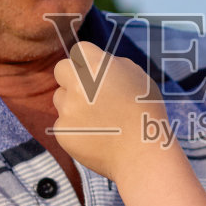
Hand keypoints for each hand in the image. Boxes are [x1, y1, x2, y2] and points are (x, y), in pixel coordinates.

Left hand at [51, 41, 170, 178]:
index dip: (88, 62)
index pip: (80, 50)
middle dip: (71, 78)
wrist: (141, 154)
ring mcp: (67, 109)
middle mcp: (78, 84)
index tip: (96, 74)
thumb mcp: (138, 77)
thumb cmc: (146, 114)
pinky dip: (75, 129)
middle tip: (88, 93)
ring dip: (73, 104)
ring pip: (60, 98)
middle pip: (61, 69)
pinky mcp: (62, 131)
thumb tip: (99, 63)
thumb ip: (114, 65)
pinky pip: (63, 123)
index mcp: (97, 66)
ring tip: (98, 120)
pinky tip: (96, 136)